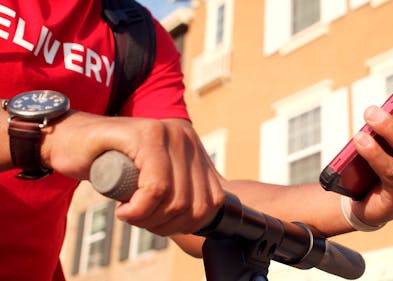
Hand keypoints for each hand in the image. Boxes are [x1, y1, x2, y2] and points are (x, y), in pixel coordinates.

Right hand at [42, 114, 224, 234]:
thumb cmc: (110, 165)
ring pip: (176, 199)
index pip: (213, 200)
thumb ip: (180, 189)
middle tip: (141, 220)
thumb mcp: (155, 177)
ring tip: (131, 214)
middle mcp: (185, 137)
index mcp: (193, 148)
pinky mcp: (146, 135)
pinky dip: (140, 210)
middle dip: (168, 225)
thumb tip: (203, 218)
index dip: (189, 224)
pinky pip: (156, 189)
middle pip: (196, 204)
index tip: (163, 226)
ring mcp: (168, 133)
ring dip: (151, 220)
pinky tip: (124, 210)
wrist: (71, 141)